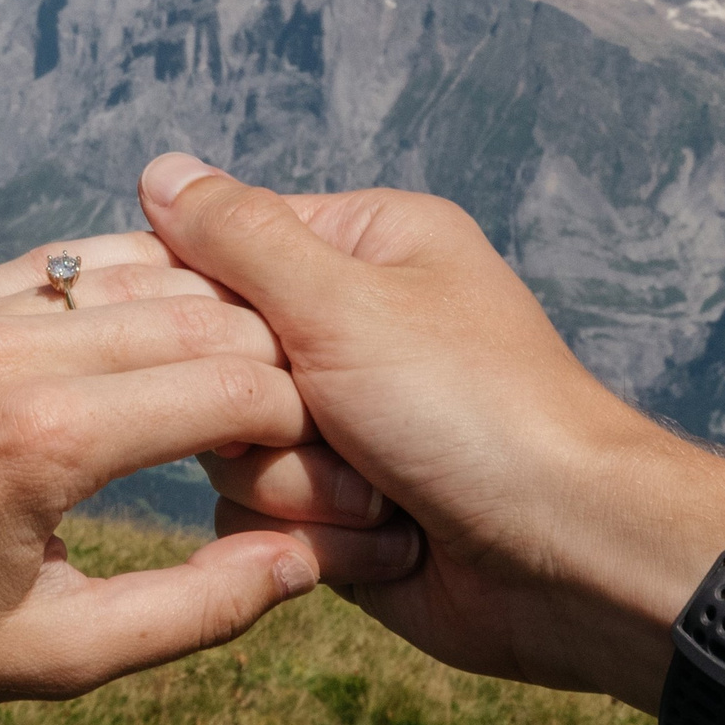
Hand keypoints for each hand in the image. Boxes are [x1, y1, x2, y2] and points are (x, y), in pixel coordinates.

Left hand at [0, 231, 350, 724]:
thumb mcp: (52, 657)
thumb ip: (193, 613)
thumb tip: (305, 563)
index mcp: (46, 440)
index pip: (237, 385)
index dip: (305, 424)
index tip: (321, 469)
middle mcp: (10, 351)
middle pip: (204, 314)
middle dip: (276, 362)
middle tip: (304, 421)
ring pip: (140, 270)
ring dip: (211, 312)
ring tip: (246, 375)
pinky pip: (63, 264)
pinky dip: (131, 284)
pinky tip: (161, 328)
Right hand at [137, 156, 724, 710]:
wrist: (564, 557)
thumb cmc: (472, 409)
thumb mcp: (343, 301)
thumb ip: (239, 236)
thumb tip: (160, 167)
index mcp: (364, 248)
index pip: (217, 252)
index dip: (199, 311)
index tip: (232, 346)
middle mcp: (351, 329)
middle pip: (211, 365)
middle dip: (266, 416)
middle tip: (337, 421)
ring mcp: (345, 424)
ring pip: (228, 454)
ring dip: (302, 486)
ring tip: (382, 492)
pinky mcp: (338, 510)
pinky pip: (260, 521)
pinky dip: (321, 539)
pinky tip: (391, 541)